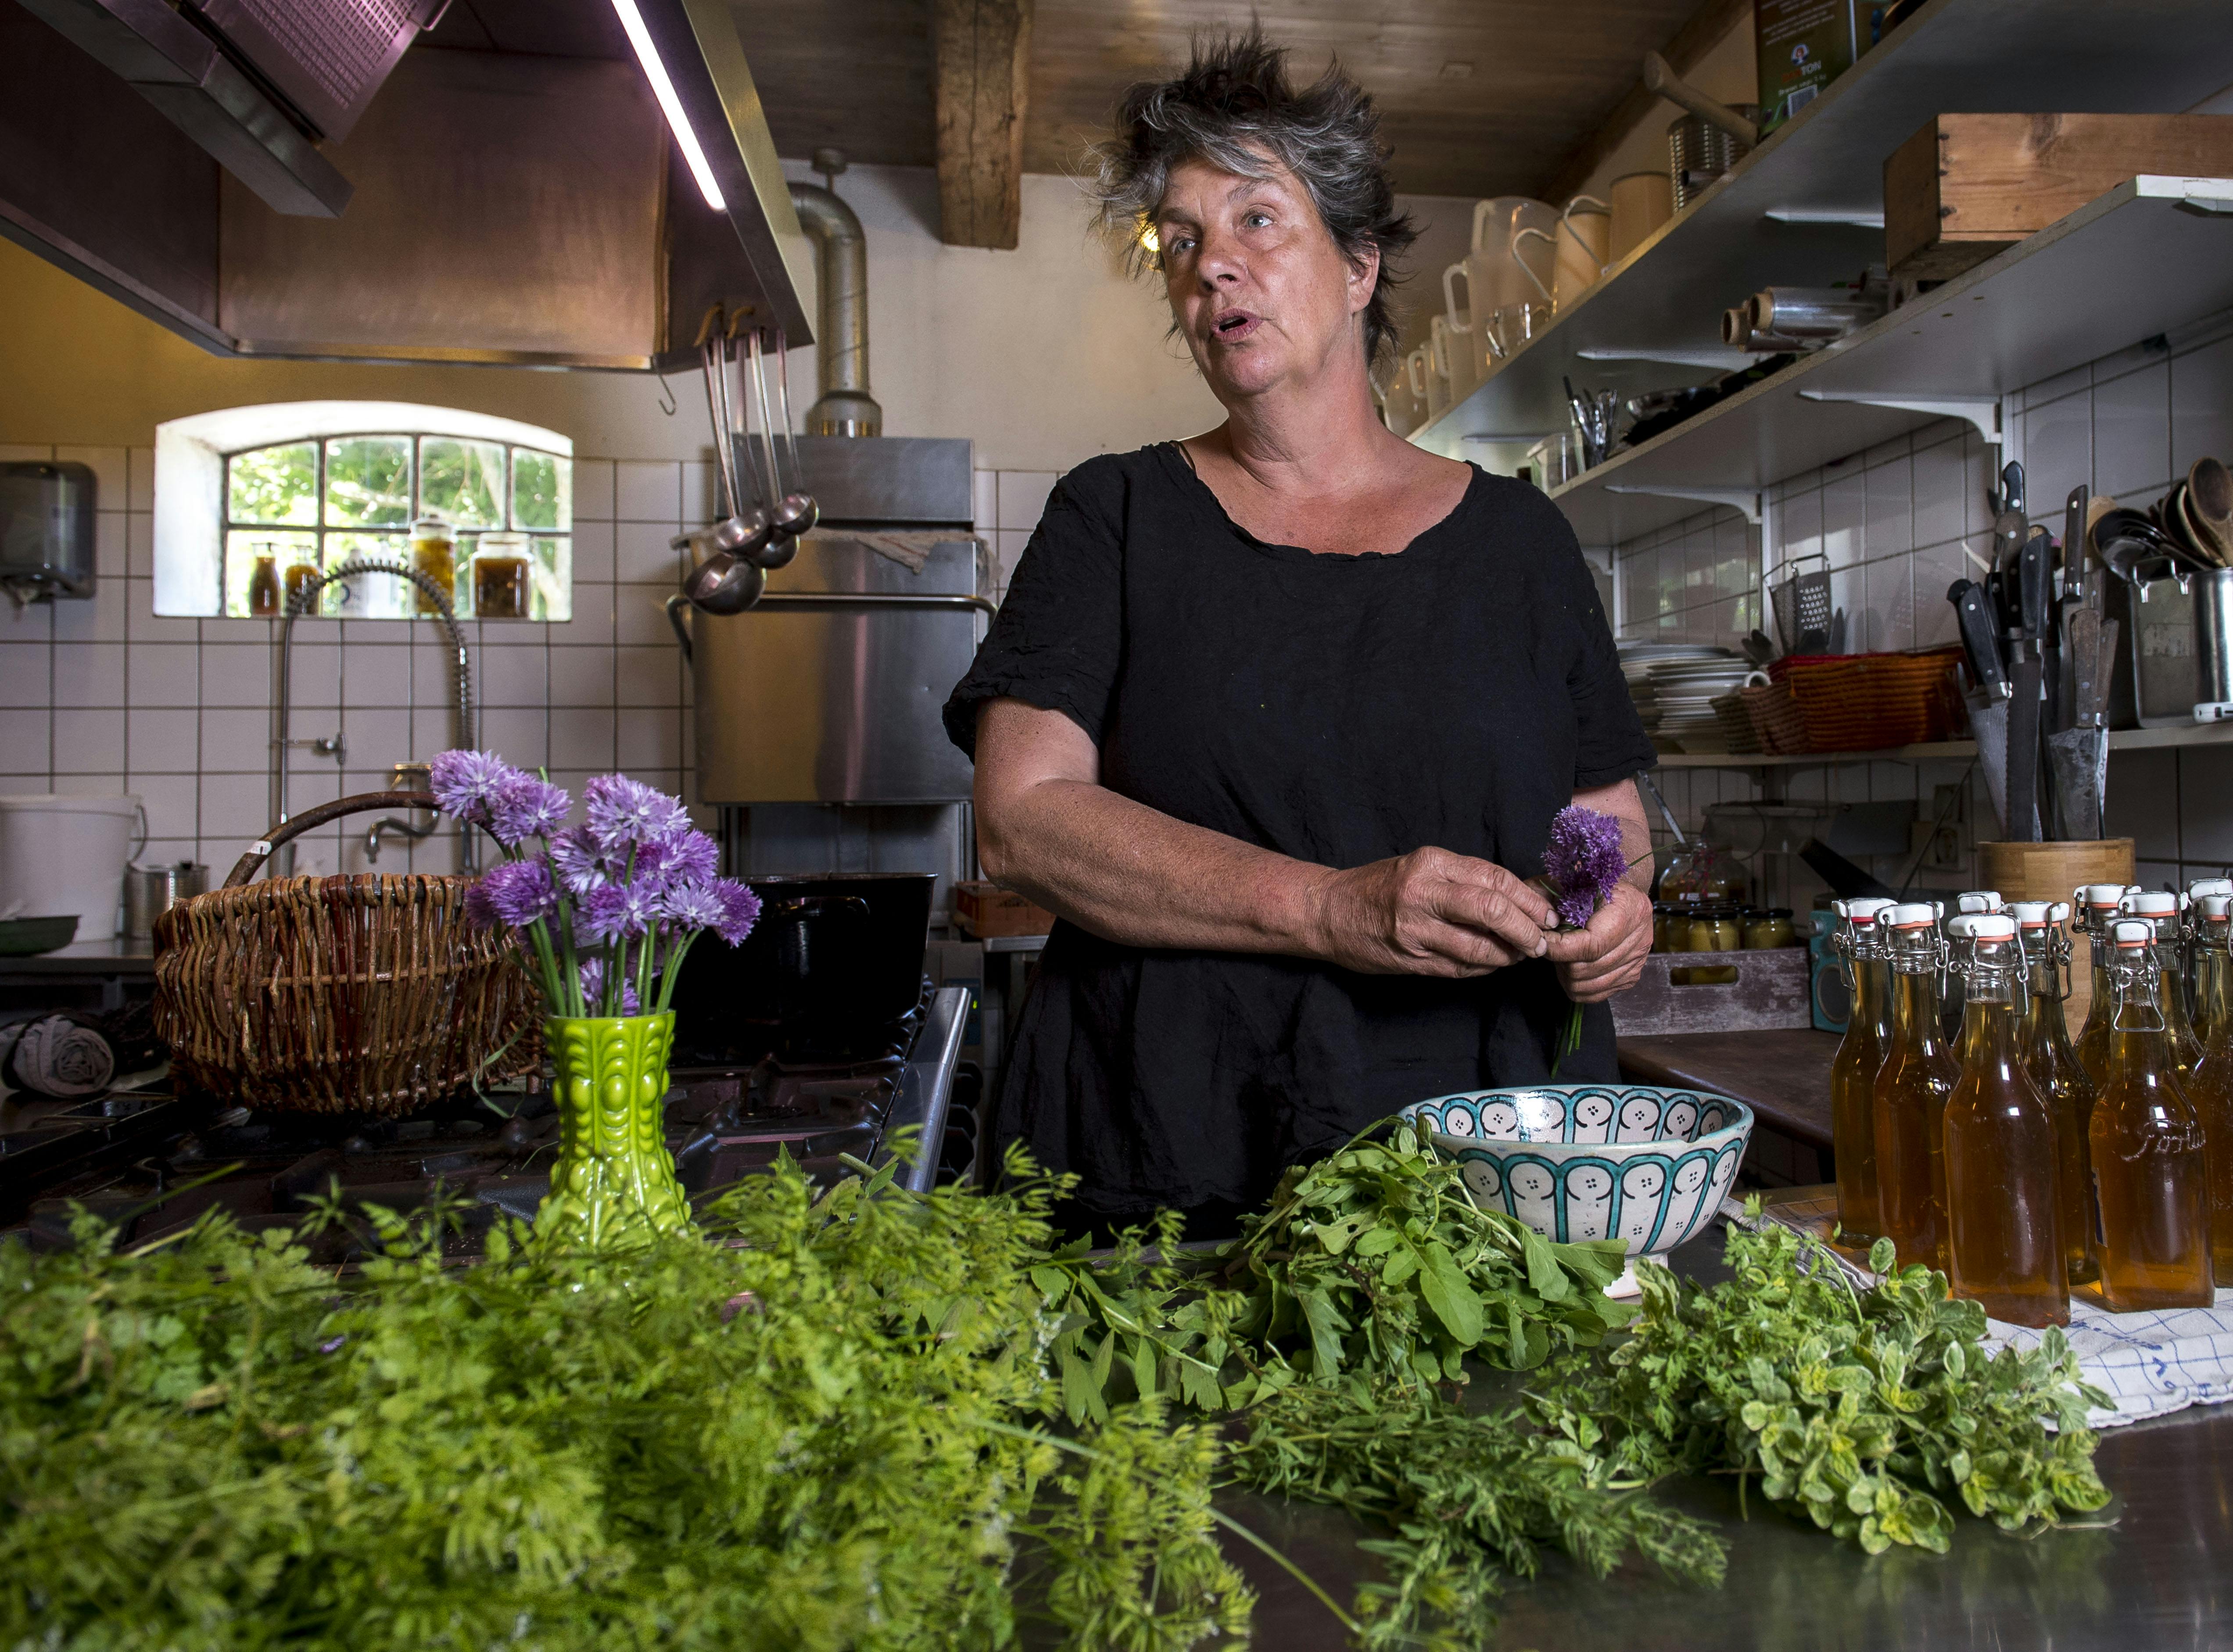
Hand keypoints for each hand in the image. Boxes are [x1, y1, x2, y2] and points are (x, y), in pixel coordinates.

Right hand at [1305, 847, 1555, 977]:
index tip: (1549, 915)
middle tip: (1541, 941)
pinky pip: (1459, 967)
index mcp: (1430, 863)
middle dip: (1526, 929)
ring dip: (1508, 955)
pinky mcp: (1408, 959)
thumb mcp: (1423, 868)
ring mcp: (1414, 929)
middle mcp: (1422, 893)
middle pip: (1491, 910)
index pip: (1495, 879)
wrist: (1328, 911)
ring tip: (1520, 954)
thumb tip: (1524, 897)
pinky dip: (1483, 968)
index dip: (1530, 900)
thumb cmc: (1379, 886)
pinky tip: (1492, 963)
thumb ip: (1466, 879)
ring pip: (1479, 946)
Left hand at [1545, 882, 1652, 1002]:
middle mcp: (1640, 939)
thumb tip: (1539, 926)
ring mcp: (1638, 961)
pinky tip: (1572, 965)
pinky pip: (1596, 994)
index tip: (1542, 941)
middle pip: (1588, 968)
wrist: (1620, 895)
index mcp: (1631, 910)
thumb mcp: (1573, 881)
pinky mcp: (1631, 977)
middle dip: (1561, 961)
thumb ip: (1554, 899)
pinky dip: (1577, 985)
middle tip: (1552, 946)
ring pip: (1589, 985)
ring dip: (1567, 974)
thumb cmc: (1594, 885)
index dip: (1560, 948)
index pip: (1592, 945)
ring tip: (1561, 955)